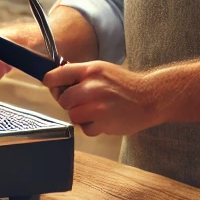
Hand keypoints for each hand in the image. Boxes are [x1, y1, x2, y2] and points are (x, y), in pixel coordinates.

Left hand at [42, 61, 157, 136]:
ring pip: (72, 115)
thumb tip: (57, 80)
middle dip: (70, 103)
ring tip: (96, 110)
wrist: (149, 98)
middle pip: (63, 99)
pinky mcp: (103, 123)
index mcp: (91, 70)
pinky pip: (85, 128)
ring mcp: (98, 106)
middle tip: (82, 101)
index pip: (58, 75)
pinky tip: (104, 119)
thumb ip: (81, 74)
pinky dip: (92, 126)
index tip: (50, 84)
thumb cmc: (125, 85)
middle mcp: (92, 87)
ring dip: (81, 116)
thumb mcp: (102, 70)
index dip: (50, 81)